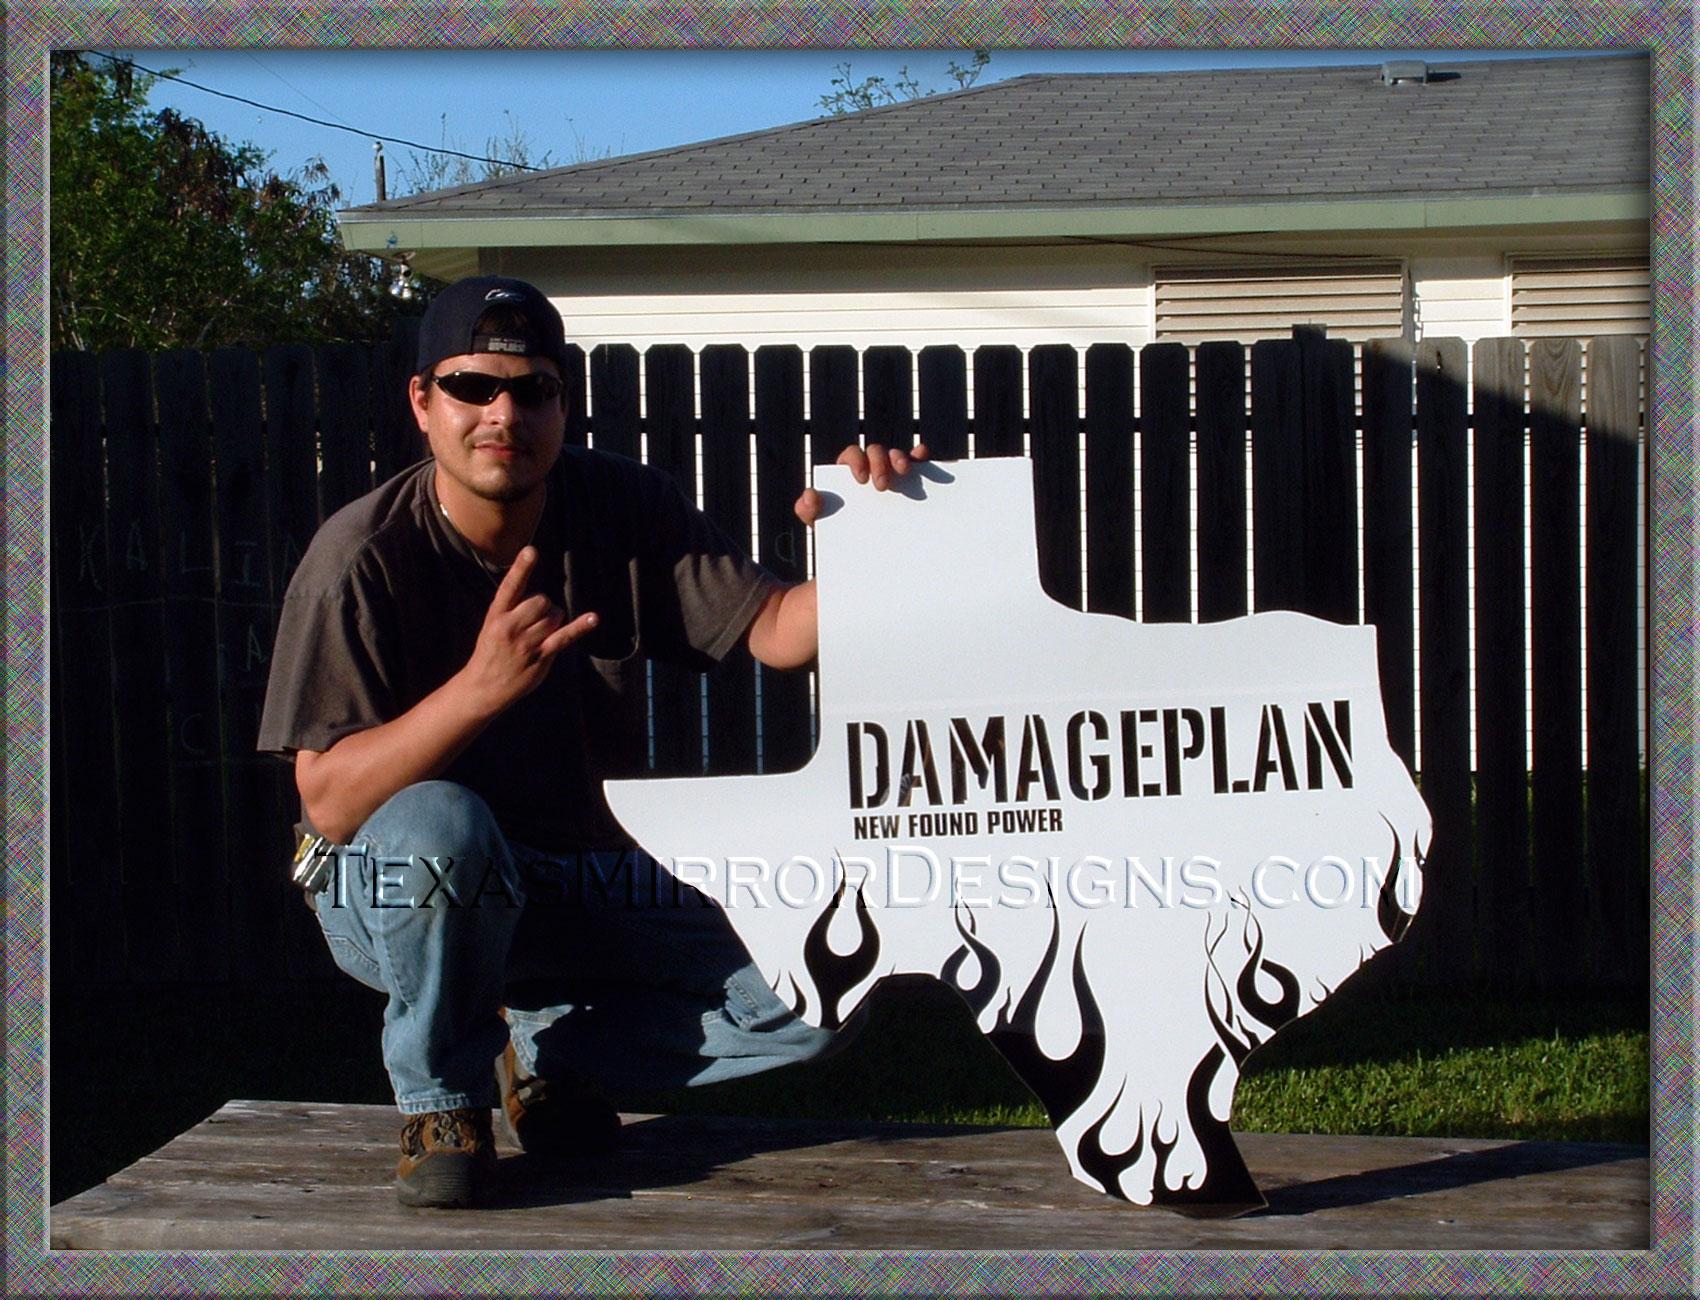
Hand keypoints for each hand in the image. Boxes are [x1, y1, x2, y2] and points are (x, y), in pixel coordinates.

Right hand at [459, 546, 596, 714]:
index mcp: (496, 615)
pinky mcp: (541, 656)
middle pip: (541, 600)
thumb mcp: (492, 624)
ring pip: (554, 616)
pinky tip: (592, 619)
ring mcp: (526, 643)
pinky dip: (579, 627)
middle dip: (545, 605)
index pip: (510, 586)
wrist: (484, 686)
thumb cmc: (492, 650)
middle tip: (537, 619)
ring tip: (543, 631)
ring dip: (555, 619)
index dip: (522, 568)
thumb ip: (512, 608)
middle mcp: (510, 627)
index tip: (532, 550)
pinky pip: (564, 637)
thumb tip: (542, 597)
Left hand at [793, 442, 929, 526]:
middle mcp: (872, 467)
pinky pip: (918, 463)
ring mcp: (893, 473)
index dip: (857, 461)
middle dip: (879, 463)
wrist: (861, 552)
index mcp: (848, 472)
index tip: (861, 479)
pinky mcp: (912, 482)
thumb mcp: (820, 523)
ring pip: (897, 455)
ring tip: (904, 472)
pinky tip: (922, 458)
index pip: (852, 456)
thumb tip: (810, 495)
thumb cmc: (838, 532)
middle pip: (876, 452)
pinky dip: (920, 456)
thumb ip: (808, 510)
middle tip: (882, 486)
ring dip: (900, 458)